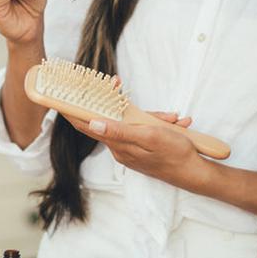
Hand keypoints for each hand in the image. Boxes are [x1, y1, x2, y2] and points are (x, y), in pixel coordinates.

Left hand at [59, 93, 203, 189]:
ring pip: (132, 123)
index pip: (89, 126)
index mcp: (119, 145)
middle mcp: (121, 148)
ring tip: (173, 119)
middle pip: (111, 119)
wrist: (195, 174)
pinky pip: (144, 130)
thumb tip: (93, 122)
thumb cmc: (175, 154)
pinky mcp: (142, 149)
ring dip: (152, 116)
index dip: (74, 111)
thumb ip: (121, 130)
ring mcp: (132, 149)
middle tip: (115, 83)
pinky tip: (176, 124)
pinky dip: (159, 124)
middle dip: (119, 102)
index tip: (62, 97)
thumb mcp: (149, 136)